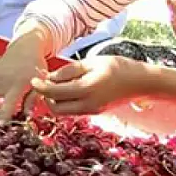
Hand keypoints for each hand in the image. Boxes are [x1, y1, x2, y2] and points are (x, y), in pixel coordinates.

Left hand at [29, 56, 148, 115]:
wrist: (142, 82)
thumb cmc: (118, 67)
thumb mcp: (93, 62)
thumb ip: (70, 71)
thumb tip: (50, 77)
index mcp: (87, 89)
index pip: (55, 93)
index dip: (40, 87)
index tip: (33, 79)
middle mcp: (88, 104)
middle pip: (55, 108)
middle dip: (45, 97)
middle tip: (43, 83)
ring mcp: (92, 111)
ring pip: (64, 112)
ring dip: (54, 101)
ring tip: (54, 85)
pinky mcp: (95, 112)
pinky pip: (73, 111)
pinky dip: (65, 103)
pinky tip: (66, 90)